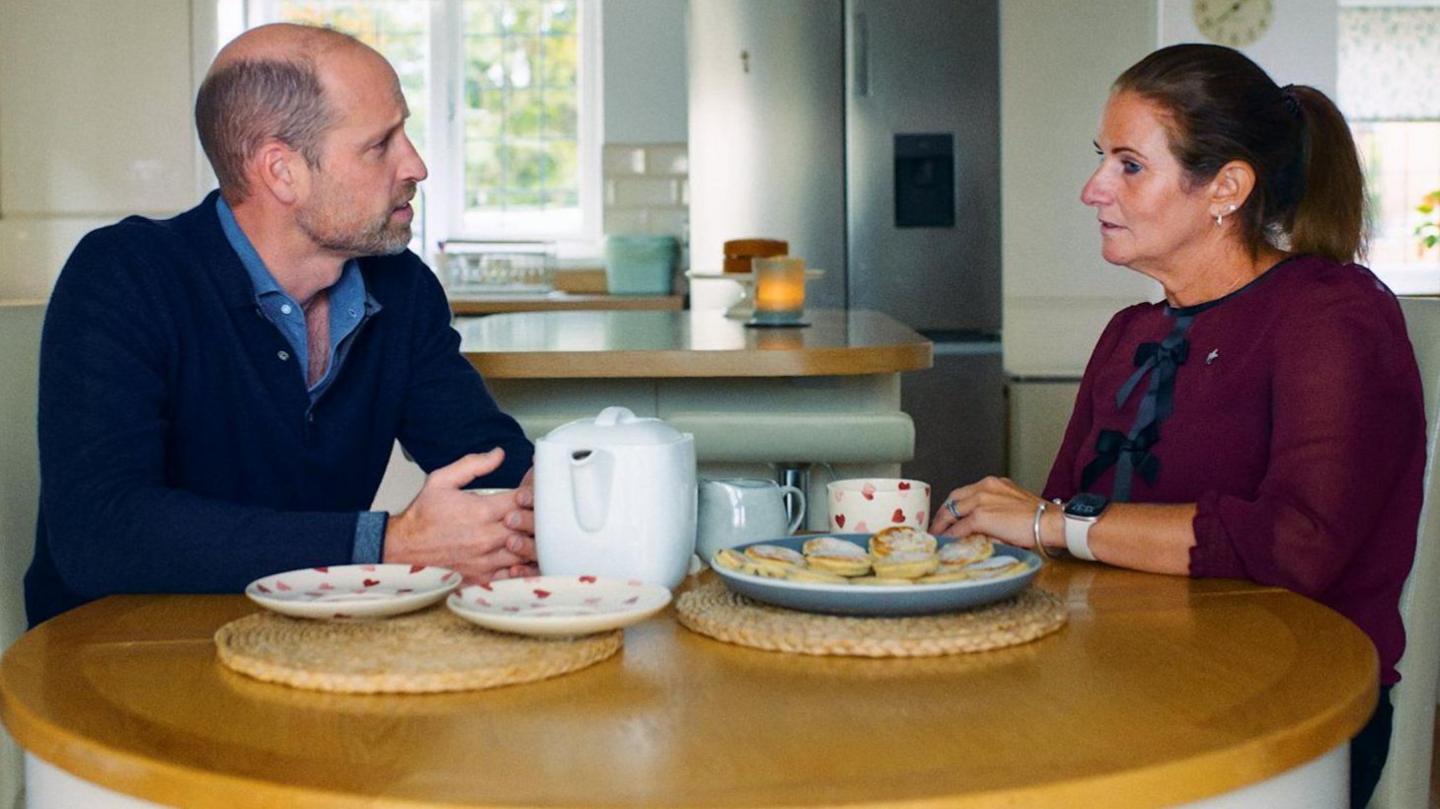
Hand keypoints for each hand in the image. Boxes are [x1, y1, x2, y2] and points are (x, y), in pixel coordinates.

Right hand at [384, 449, 536, 582]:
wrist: (403, 547)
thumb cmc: (423, 515)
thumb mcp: (442, 480)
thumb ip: (473, 465)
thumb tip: (498, 454)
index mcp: (480, 511)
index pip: (522, 500)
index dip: (532, 493)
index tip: (531, 491)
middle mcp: (486, 537)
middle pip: (530, 527)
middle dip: (537, 518)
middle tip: (537, 511)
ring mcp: (485, 559)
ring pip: (525, 552)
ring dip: (531, 541)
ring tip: (530, 533)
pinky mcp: (481, 576)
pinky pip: (513, 574)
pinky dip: (521, 565)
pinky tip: (520, 555)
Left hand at [929, 476, 1050, 550]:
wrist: (1051, 522)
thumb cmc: (1040, 518)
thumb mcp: (1014, 505)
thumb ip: (997, 509)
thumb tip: (985, 527)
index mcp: (994, 483)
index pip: (965, 492)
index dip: (954, 505)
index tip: (949, 516)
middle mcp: (985, 487)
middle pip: (953, 499)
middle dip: (942, 513)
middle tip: (937, 526)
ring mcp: (981, 500)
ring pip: (952, 512)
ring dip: (942, 525)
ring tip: (936, 535)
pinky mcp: (981, 516)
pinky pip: (959, 528)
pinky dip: (950, 535)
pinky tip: (946, 542)